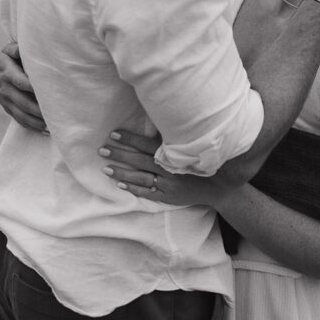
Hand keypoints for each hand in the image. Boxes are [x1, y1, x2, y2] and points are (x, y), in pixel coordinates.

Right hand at [0, 42, 46, 132]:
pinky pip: (19, 120)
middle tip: (55, 111)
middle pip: (23, 101)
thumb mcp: (8, 50)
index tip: (48, 89)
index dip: (33, 87)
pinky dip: (32, 126)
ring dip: (36, 120)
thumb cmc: (7, 58)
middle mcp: (5, 89)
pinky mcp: (8, 109)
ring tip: (52, 123)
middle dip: (38, 108)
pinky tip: (45, 129)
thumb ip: (15, 49)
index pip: (20, 82)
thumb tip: (20, 49)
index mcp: (6, 72)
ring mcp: (6, 101)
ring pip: (21, 114)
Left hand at [98, 130, 226, 207]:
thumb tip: (154, 122)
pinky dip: (133, 188)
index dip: (129, 139)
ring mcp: (167, 184)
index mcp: (173, 153)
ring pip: (139, 177)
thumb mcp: (191, 145)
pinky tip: (120, 184)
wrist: (218, 185)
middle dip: (119, 154)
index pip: (146, 144)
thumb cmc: (202, 160)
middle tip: (102, 149)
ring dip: (121, 172)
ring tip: (105, 168)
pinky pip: (147, 193)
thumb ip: (173, 137)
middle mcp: (168, 168)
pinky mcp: (167, 197)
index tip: (113, 134)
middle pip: (139, 160)